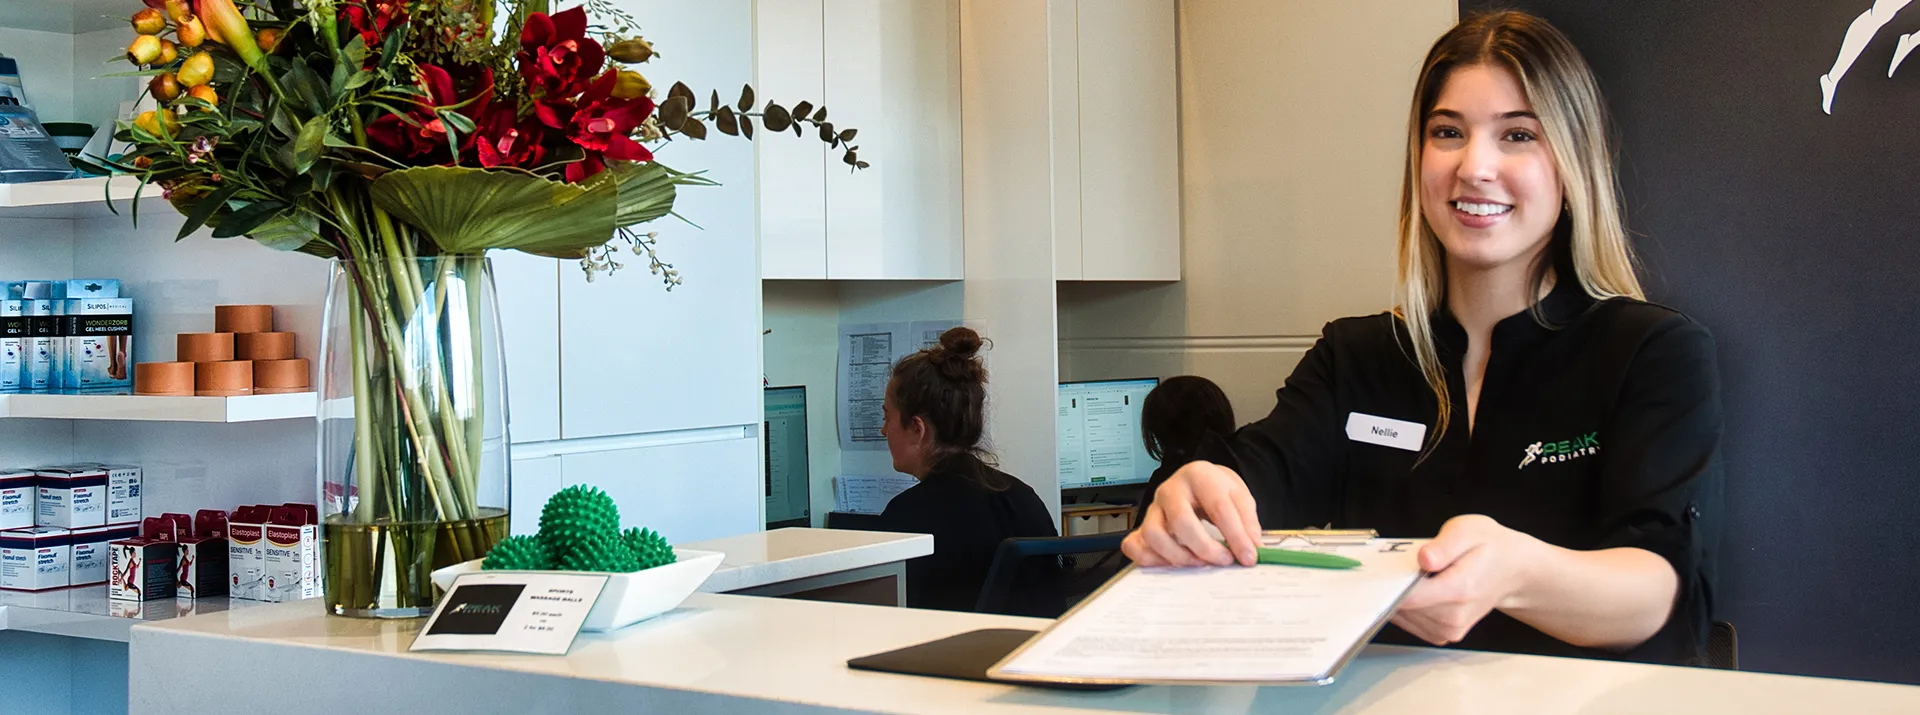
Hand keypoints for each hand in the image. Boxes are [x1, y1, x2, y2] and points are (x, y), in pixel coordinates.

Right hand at [1120, 460, 1261, 566]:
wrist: (1198, 482)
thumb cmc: (1217, 491)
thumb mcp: (1239, 497)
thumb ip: (1248, 521)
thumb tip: (1252, 548)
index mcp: (1198, 475)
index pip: (1218, 507)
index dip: (1236, 535)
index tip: (1248, 557)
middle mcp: (1171, 489)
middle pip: (1181, 522)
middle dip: (1205, 547)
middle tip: (1224, 560)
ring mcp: (1153, 508)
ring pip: (1154, 535)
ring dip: (1179, 556)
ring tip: (1200, 563)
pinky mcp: (1142, 525)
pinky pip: (1134, 545)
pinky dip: (1150, 560)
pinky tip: (1173, 564)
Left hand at [1391, 514, 1540, 645]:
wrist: (1510, 570)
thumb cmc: (1489, 548)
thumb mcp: (1469, 530)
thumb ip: (1444, 545)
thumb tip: (1424, 559)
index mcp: (1460, 589)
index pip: (1410, 596)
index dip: (1388, 582)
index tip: (1379, 568)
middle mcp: (1454, 616)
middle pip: (1401, 606)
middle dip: (1394, 584)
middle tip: (1406, 563)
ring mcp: (1448, 630)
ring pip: (1400, 615)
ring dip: (1399, 594)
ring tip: (1419, 574)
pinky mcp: (1441, 634)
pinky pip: (1407, 621)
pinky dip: (1405, 605)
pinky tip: (1420, 588)